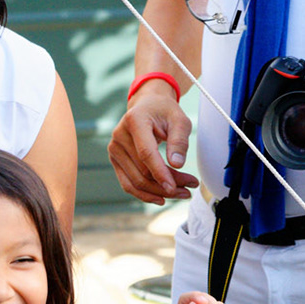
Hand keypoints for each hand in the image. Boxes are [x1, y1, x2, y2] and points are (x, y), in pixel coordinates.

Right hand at [108, 81, 198, 204]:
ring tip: (182, 193)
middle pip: (142, 171)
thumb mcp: (180, 120)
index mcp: (134, 121)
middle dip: (167, 184)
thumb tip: (177, 165)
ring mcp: (114, 149)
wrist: (147, 105)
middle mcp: (119, 135)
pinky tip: (161, 198)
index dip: (160, 173)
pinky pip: (128, 183)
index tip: (175, 187)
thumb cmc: (165, 112)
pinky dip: (145, 194)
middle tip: (190, 187)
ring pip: (136, 181)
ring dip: (159, 192)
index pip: (146, 153)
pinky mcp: (115, 159)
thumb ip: (179, 141)